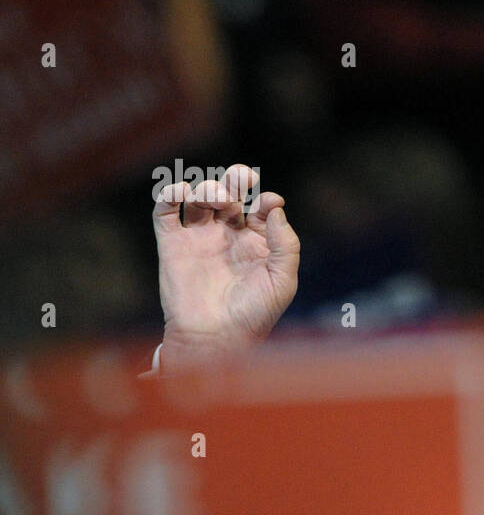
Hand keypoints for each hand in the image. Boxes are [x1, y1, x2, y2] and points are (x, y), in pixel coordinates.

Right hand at [152, 165, 299, 371]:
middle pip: (231, 194)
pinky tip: (182, 193)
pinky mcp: (173, 244)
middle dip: (236, 178)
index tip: (269, 203)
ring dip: (209, 188)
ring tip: (218, 199)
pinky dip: (170, 194)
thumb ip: (286, 244)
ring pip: (201, 197)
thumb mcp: (283, 280)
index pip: (260, 207)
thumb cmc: (254, 314)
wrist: (215, 338)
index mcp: (256, 243)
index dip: (265, 199)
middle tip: (242, 176)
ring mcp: (200, 237)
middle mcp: (228, 236)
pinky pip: (166, 211)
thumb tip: (275, 208)